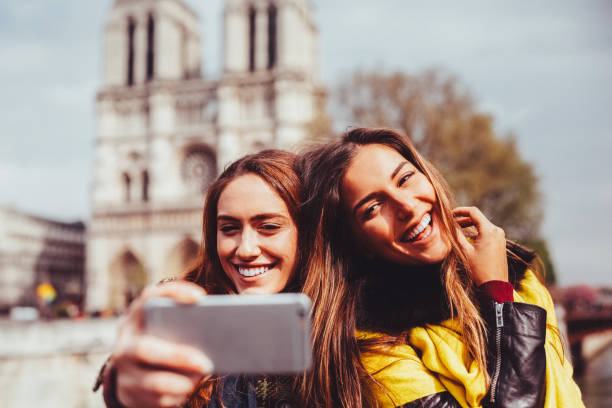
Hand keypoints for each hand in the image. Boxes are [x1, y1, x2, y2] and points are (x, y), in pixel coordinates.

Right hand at [112, 281, 212, 407]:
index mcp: (136, 317)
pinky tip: (190, 388)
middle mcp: (125, 342)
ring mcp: (124, 370)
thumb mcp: (166, 326)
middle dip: (178, 357)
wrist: (132, 371)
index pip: (149, 298)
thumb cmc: (163, 340)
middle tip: (206, 363)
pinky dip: (177, 396)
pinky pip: (156, 400)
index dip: (173, 294)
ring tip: (202, 378)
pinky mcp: (128, 393)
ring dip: (181, 383)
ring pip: (152, 382)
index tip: (201, 298)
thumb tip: (219, 328)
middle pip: (145, 349)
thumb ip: (184, 322)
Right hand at [453, 207, 507, 285]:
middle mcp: (497, 230)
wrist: (495, 285)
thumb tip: (450, 225)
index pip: (473, 212)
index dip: (460, 211)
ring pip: (483, 225)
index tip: (451, 214)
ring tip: (458, 230)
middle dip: (464, 219)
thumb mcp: (465, 251)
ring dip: (470, 225)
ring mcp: (500, 237)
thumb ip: (457, 235)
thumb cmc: (479, 269)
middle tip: (452, 223)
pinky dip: (477, 232)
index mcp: (489, 230)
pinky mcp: (501, 243)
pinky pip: (488, 232)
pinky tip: (469, 238)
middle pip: (478, 218)